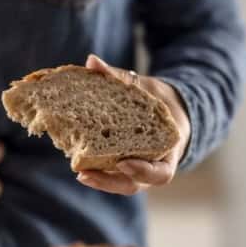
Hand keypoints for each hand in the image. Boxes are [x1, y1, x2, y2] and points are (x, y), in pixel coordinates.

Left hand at [76, 54, 191, 195]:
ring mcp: (136, 170)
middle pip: (132, 185)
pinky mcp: (121, 167)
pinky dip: (95, 168)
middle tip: (84, 174)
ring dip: (99, 180)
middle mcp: (152, 166)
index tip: (122, 162)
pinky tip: (76, 160)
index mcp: (168, 151)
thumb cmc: (158, 101)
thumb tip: (91, 61)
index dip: (143, 170)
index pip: (160, 173)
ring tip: (79, 173)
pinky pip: (110, 173)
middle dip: (109, 182)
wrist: (166, 112)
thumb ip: (120, 78)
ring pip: (119, 183)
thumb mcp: (146, 88)